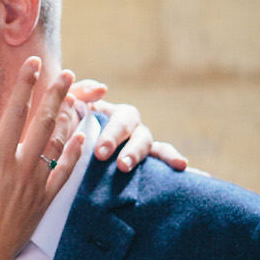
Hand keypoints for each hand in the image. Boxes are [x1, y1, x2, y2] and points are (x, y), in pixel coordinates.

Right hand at [0, 58, 84, 259]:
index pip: (15, 114)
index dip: (25, 86)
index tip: (33, 64)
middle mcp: (21, 167)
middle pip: (43, 123)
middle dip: (55, 95)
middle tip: (66, 74)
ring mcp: (36, 184)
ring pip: (58, 144)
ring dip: (67, 118)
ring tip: (75, 98)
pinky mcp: (44, 200)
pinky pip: (64, 172)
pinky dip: (74, 152)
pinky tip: (81, 137)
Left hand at [70, 79, 187, 172]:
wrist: (64, 151)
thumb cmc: (67, 124)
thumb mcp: (68, 106)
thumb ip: (80, 92)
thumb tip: (103, 88)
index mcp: (117, 116)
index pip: (122, 121)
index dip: (114, 136)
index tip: (101, 153)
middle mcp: (134, 130)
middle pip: (141, 137)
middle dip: (133, 152)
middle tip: (122, 166)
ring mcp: (142, 147)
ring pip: (158, 149)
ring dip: (166, 156)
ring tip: (178, 164)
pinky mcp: (147, 165)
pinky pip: (164, 165)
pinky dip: (177, 164)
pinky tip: (195, 171)